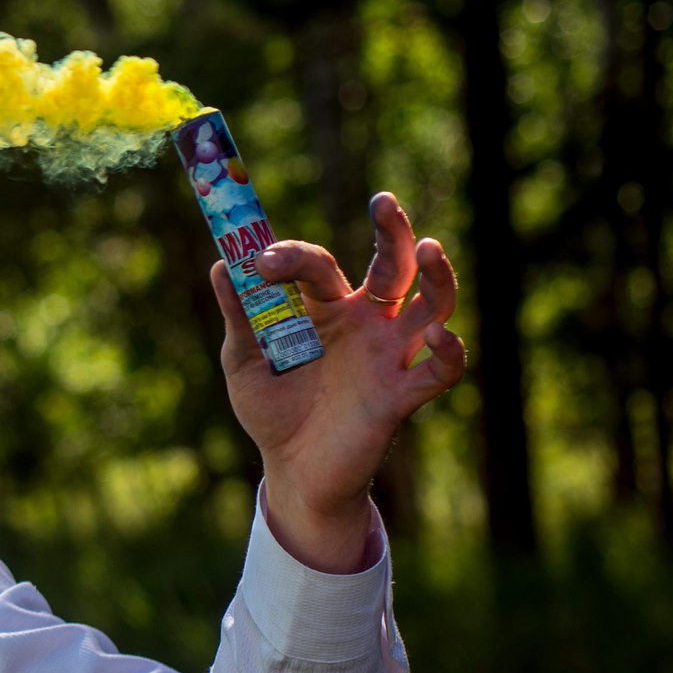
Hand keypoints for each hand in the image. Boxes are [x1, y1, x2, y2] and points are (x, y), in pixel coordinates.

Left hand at [215, 191, 465, 572]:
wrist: (291, 471)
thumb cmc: (273, 410)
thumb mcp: (244, 360)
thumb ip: (240, 316)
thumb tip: (223, 264)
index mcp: (326, 308)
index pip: (320, 264)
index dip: (294, 256)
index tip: (262, 261)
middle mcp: (366, 323)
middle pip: (393, 265)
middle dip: (393, 230)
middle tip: (383, 201)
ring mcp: (388, 356)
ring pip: (431, 303)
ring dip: (437, 275)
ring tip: (429, 248)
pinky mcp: (400, 395)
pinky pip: (440, 370)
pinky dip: (449, 351)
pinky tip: (438, 335)